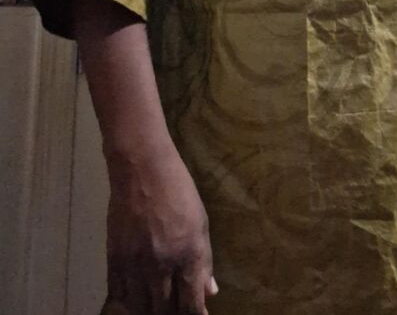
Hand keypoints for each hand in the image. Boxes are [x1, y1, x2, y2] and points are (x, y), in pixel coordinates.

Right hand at [105, 141, 217, 313]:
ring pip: (141, 306)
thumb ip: (204, 260)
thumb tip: (210, 292)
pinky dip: (127, 300)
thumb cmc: (179, 190)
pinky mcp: (114, 256)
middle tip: (173, 309)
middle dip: (171, 314)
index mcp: (189, 254)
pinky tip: (134, 297)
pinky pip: (119, 292)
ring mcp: (136, 262)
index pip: (191, 303)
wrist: (143, 168)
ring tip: (154, 306)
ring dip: (149, 310)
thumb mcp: (201, 221)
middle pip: (164, 310)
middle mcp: (163, 264)